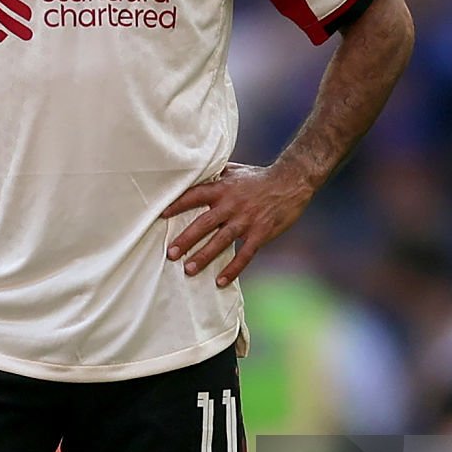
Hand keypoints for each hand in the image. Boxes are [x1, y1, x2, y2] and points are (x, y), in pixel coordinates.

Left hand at [160, 161, 313, 287]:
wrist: (291, 181)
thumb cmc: (258, 177)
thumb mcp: (234, 170)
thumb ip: (214, 175)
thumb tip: (192, 174)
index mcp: (222, 188)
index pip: (195, 196)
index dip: (177, 205)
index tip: (160, 216)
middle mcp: (232, 205)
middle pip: (204, 223)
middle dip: (186, 239)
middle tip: (171, 253)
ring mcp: (246, 220)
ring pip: (221, 241)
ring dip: (204, 256)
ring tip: (188, 269)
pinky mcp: (261, 233)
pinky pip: (245, 255)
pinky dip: (233, 269)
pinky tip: (221, 281)